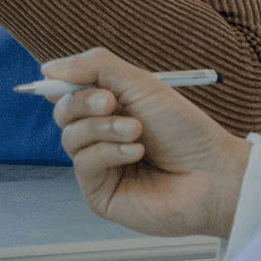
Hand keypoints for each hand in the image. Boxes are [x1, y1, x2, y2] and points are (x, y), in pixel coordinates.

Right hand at [45, 47, 251, 238]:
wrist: (212, 173)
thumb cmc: (185, 129)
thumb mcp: (141, 84)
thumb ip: (97, 67)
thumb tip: (48, 69)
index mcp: (111, 108)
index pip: (70, 90)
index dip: (64, 82)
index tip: (69, 77)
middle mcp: (102, 136)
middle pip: (63, 112)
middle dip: (83, 102)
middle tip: (112, 102)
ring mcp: (100, 167)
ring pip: (71, 137)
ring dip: (104, 128)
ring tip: (137, 131)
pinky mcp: (99, 194)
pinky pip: (83, 163)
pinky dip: (109, 152)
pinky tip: (137, 153)